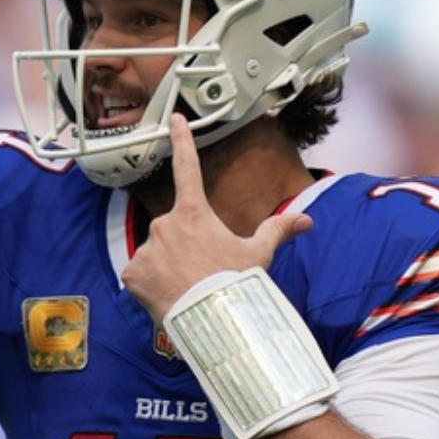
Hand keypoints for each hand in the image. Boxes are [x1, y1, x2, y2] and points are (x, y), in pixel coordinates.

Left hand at [120, 115, 313, 319]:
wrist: (212, 321)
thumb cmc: (235, 284)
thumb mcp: (258, 254)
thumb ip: (277, 230)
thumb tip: (307, 220)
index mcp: (194, 213)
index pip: (187, 168)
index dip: (181, 140)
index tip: (174, 117)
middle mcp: (164, 224)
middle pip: (173, 231)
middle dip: (185, 249)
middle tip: (202, 274)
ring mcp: (146, 248)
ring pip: (157, 255)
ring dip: (168, 268)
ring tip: (188, 289)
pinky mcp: (131, 273)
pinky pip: (140, 276)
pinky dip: (151, 286)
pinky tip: (168, 298)